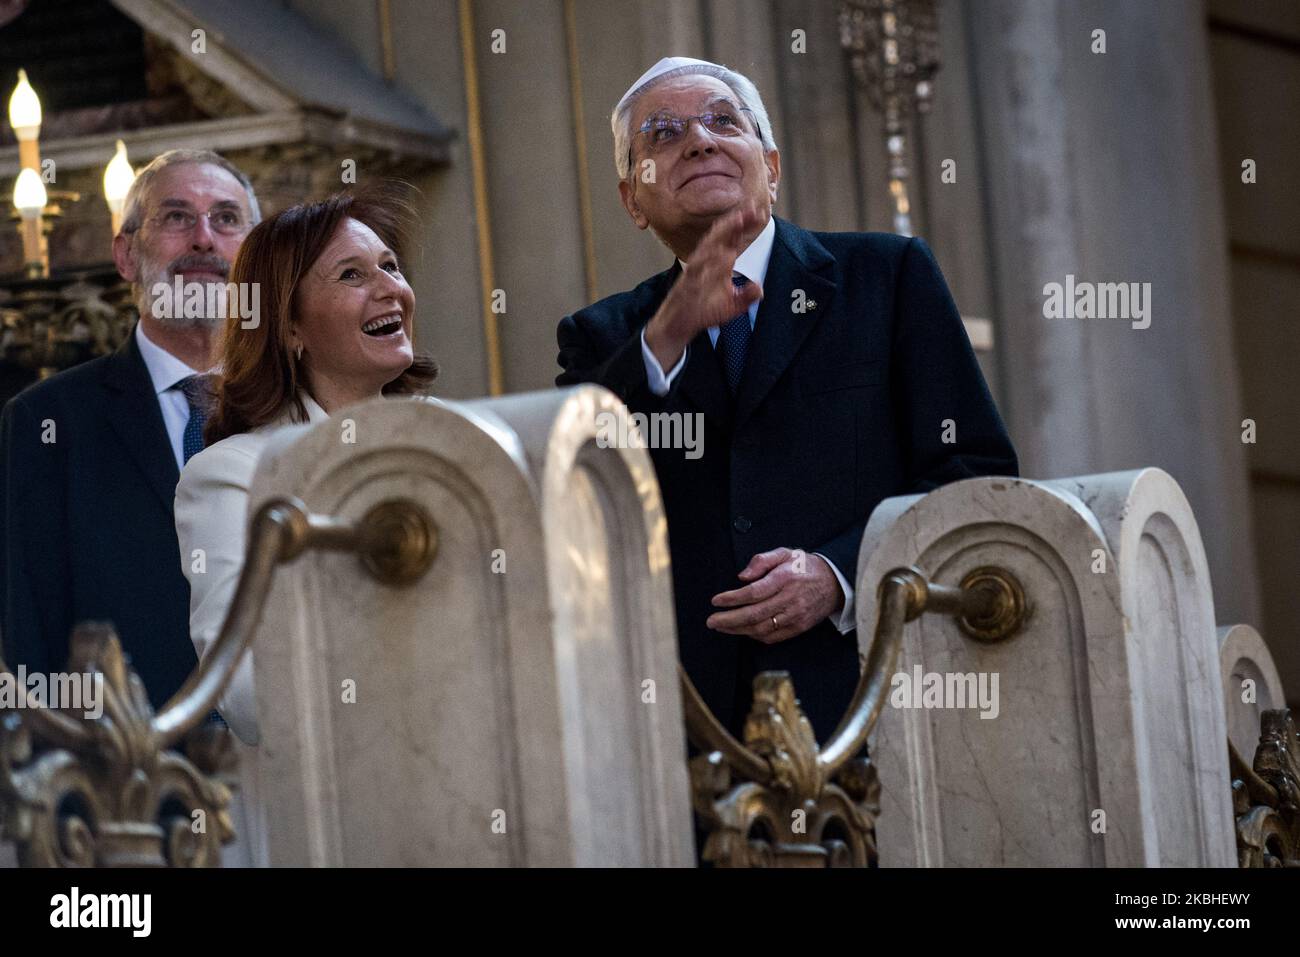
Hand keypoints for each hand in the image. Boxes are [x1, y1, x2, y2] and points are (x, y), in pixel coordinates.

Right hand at [643, 201, 765, 369]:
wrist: (679, 324)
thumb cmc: (704, 310)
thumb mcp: (731, 305)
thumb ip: (746, 296)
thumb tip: (759, 288)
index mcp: (718, 263)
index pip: (732, 240)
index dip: (744, 226)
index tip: (758, 214)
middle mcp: (707, 262)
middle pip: (721, 238)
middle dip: (734, 223)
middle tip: (749, 211)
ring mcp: (696, 271)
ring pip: (708, 248)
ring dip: (721, 234)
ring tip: (735, 222)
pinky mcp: (688, 284)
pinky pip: (697, 269)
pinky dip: (707, 261)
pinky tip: (720, 253)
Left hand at [706, 548, 845, 644]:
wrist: (834, 583)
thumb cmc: (804, 566)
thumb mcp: (785, 553)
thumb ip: (762, 560)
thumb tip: (742, 576)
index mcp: (785, 578)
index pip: (754, 592)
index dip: (732, 598)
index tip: (716, 600)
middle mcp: (790, 599)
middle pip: (754, 614)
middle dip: (729, 620)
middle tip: (711, 621)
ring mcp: (795, 616)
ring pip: (761, 628)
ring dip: (738, 630)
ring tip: (722, 627)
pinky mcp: (798, 627)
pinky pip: (772, 637)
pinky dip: (754, 635)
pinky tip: (742, 630)